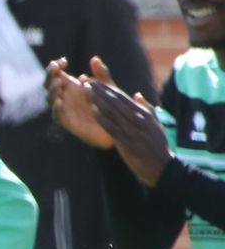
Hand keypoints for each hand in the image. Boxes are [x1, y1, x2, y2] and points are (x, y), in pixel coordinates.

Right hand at [45, 58, 112, 148]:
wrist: (114, 127)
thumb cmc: (110, 105)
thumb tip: (94, 59)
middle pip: (49, 84)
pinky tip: (60, 101)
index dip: (55, 66)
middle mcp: (65, 96)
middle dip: (49, 75)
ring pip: (50, 98)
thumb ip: (101, 73)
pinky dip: (56, 107)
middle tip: (55, 68)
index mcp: (71, 86)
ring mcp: (64, 108)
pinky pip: (56, 114)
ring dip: (52, 89)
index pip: (56, 74)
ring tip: (59, 83)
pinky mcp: (66, 121)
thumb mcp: (108, 87)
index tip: (63, 61)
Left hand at [86, 68, 170, 186]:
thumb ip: (146, 108)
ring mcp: (132, 130)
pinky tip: (93, 110)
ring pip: (112, 111)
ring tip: (85, 91)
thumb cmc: (157, 146)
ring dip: (97, 100)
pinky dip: (102, 118)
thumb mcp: (155, 124)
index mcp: (143, 114)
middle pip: (115, 101)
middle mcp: (137, 119)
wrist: (163, 167)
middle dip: (99, 90)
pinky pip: (112, 127)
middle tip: (86, 82)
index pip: (122, 97)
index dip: (107, 88)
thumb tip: (137, 94)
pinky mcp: (126, 141)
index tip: (95, 81)